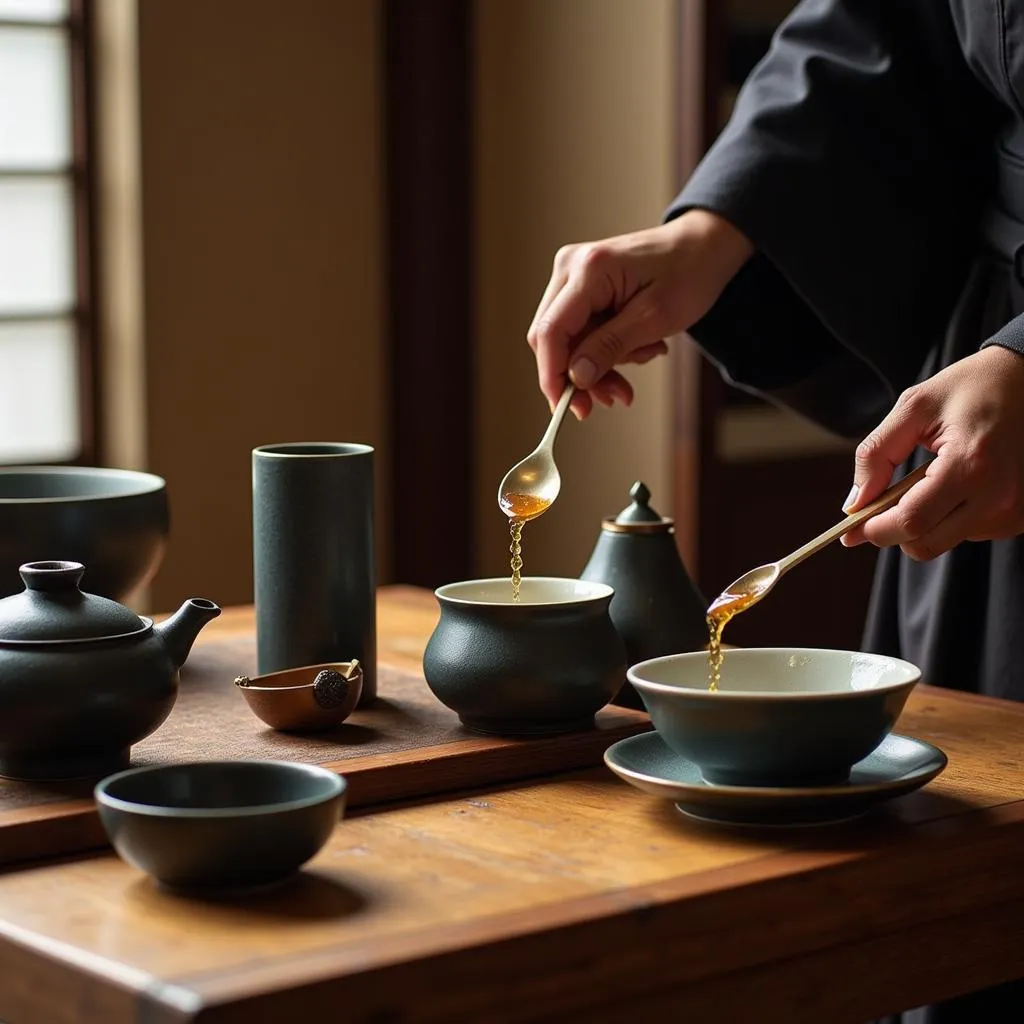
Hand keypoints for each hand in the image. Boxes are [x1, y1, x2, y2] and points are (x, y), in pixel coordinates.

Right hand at [527, 209, 753, 418]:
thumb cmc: (688, 273)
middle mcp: (570, 267)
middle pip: (552, 338)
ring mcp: (573, 276)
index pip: (551, 331)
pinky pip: (581, 332)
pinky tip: (636, 351)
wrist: (703, 246)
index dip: (553, 375)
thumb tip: (575, 378)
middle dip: (580, 375)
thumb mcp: (655, 318)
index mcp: (589, 269)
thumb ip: (610, 347)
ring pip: (567, 340)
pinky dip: (604, 351)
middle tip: (614, 397)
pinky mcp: (582, 287)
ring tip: (637, 368)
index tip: (566, 408)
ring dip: (597, 366)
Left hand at [841, 346, 1023, 559]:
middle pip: (926, 544)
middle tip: (876, 510)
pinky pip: (970, 533)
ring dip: (922, 522)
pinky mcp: (1021, 516)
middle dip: (892, 532)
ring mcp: (1015, 510)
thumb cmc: (970, 387)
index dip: (874, 529)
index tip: (850, 528)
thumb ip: (877, 454)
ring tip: (923, 482)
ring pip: (945, 541)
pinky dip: (948, 518)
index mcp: (970, 465)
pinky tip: (950, 487)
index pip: (912, 521)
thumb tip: (854, 502)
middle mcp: (998, 495)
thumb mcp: (913, 407)